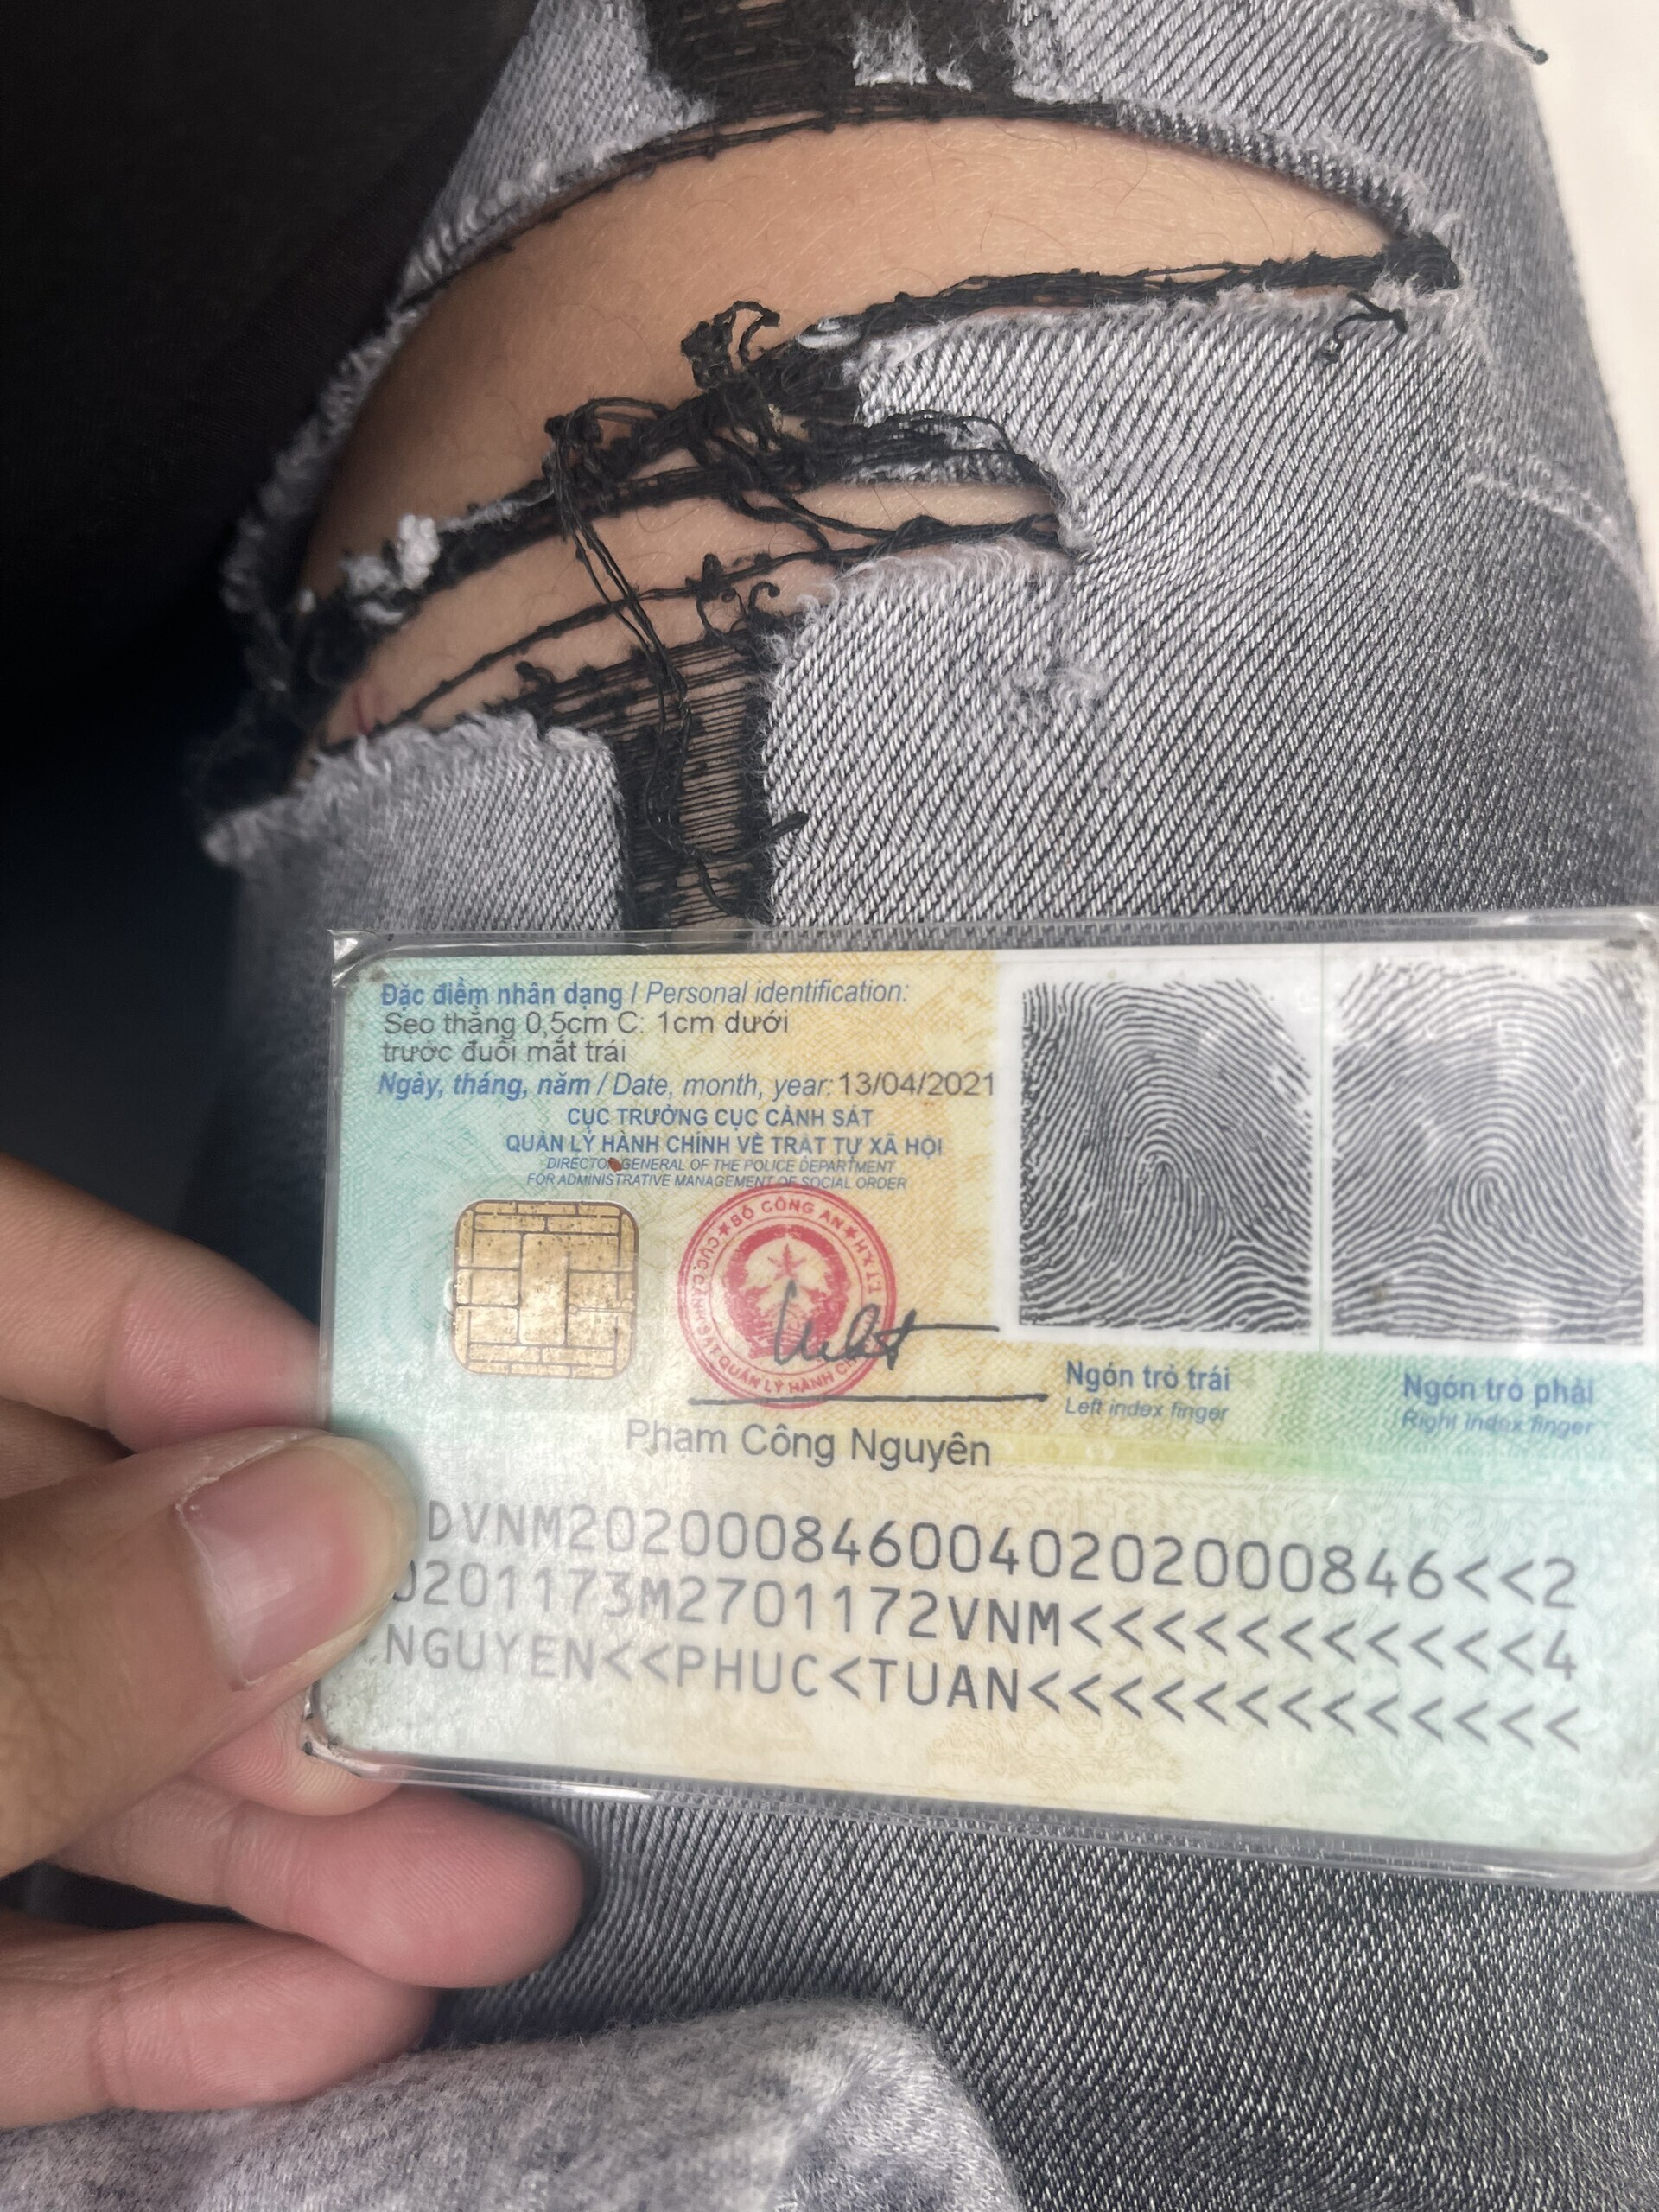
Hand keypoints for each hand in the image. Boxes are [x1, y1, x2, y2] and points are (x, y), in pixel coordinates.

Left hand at [0, 1158, 582, 2124]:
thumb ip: (50, 1642)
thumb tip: (322, 1528)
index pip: (9, 1280)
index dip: (204, 1335)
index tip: (390, 1429)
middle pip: (90, 1550)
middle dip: (305, 1660)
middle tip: (490, 1707)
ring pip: (69, 1764)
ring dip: (282, 1851)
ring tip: (479, 1898)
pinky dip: (152, 1995)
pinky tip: (325, 2013)